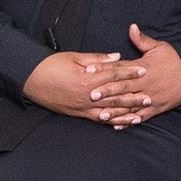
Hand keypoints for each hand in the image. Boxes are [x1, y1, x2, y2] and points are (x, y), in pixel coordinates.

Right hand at [23, 50, 141, 117]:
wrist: (31, 79)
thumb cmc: (51, 65)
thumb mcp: (75, 57)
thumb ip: (97, 59)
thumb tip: (116, 57)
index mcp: (88, 79)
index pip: (114, 75)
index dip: (130, 73)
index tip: (144, 71)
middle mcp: (87, 97)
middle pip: (115, 96)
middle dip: (133, 97)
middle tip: (149, 97)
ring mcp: (82, 108)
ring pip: (109, 112)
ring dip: (126, 112)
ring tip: (140, 113)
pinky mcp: (77, 114)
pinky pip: (98, 120)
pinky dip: (111, 122)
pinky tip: (120, 124)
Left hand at [92, 26, 180, 128]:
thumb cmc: (174, 60)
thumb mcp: (159, 47)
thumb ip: (142, 40)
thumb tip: (131, 27)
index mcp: (143, 68)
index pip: (120, 68)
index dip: (104, 69)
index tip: (89, 70)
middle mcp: (145, 84)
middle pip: (123, 88)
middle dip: (106, 91)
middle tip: (91, 95)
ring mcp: (150, 97)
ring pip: (130, 105)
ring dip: (115, 111)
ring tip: (101, 115)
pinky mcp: (155, 108)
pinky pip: (140, 117)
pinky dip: (128, 122)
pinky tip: (116, 126)